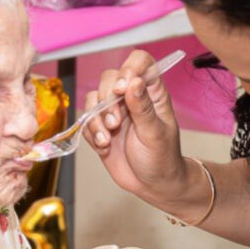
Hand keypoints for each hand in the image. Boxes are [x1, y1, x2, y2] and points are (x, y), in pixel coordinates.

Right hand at [82, 50, 189, 206]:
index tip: (123, 88)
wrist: (152, 185)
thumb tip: (134, 81)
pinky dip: (91, 132)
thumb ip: (143, 108)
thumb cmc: (162, 158)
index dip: (129, 69)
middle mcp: (132, 97)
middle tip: (115, 123)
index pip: (141, 63)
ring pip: (94, 98)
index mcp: (152, 93)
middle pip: (110, 78)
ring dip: (97, 118)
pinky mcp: (100, 127)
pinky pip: (86, 119)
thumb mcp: (155, 134)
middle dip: (107, 100)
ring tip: (108, 138)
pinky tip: (104, 146)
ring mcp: (115, 111)